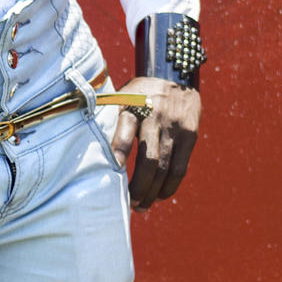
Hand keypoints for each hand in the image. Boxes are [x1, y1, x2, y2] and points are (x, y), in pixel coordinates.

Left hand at [109, 75, 200, 211]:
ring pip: (166, 168)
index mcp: (134, 105)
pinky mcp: (190, 134)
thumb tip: (91, 148)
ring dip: (154, 192)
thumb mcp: (121, 97)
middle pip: (150, 160)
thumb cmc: (139, 93)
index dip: (121, 146)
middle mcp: (156, 116)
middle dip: (140, 187)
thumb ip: (110, 120)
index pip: (127, 126)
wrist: (175, 75)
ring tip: (143, 206)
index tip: (116, 166)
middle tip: (132, 204)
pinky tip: (161, 195)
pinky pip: (180, 167)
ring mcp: (175, 127)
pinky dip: (170, 185)